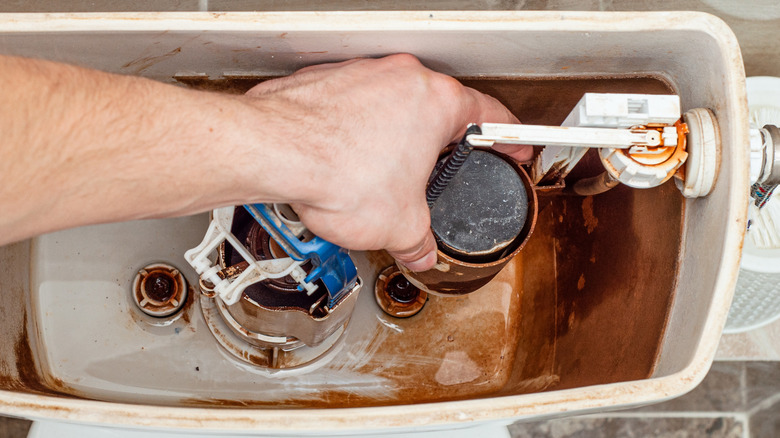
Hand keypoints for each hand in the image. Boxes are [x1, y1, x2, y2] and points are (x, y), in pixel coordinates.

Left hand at [244, 54, 530, 270]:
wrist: (275, 152)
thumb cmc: (335, 172)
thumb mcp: (400, 225)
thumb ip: (420, 242)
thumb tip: (422, 251)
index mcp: (436, 102)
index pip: (490, 115)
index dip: (507, 137)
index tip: (511, 145)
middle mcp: (400, 78)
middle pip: (438, 110)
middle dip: (440, 144)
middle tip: (439, 170)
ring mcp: (362, 74)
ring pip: (393, 105)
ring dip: (394, 137)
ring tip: (382, 173)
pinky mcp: (327, 81)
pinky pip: (354, 104)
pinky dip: (356, 130)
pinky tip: (347, 160)